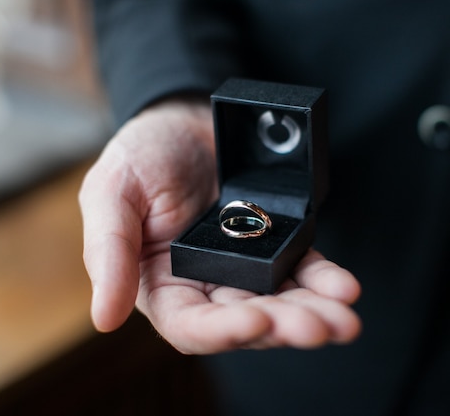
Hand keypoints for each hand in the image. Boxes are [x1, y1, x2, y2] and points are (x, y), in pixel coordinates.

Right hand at [79, 98, 360, 353]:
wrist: (184, 119)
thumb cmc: (140, 155)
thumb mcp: (110, 193)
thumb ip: (107, 253)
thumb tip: (105, 319)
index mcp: (161, 284)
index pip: (191, 325)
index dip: (223, 331)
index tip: (257, 320)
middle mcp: (205, 284)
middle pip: (246, 319)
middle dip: (284, 326)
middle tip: (320, 327)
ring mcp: (244, 266)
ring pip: (280, 301)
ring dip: (313, 313)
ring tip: (345, 320)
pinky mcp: (274, 244)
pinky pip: (302, 267)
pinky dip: (324, 280)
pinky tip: (345, 286)